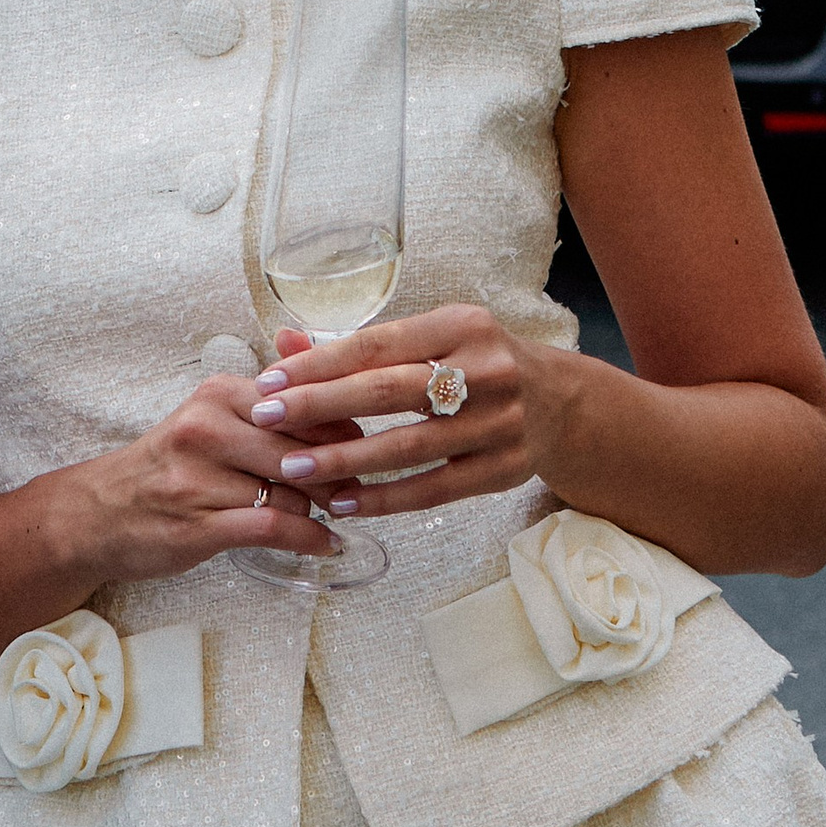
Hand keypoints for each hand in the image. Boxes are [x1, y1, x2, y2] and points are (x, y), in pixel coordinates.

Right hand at [55, 378, 343, 582]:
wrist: (98, 515)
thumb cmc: (165, 467)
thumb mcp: (210, 417)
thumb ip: (268, 397)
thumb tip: (320, 356)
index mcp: (216, 395)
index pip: (303, 405)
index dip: (340, 430)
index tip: (357, 448)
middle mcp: (206, 429)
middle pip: (304, 448)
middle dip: (336, 474)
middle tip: (350, 489)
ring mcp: (199, 479)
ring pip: (293, 492)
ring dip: (317, 511)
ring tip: (325, 516)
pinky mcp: (198, 525)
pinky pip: (274, 529)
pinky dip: (309, 539)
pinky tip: (323, 544)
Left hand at [245, 304, 566, 517]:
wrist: (560, 403)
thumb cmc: (475, 365)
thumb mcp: (430, 340)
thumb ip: (358, 345)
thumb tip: (284, 341)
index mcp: (460, 325)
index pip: (375, 345)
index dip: (317, 365)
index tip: (267, 381)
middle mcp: (485, 369)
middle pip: (386, 391)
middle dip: (318, 406)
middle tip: (265, 419)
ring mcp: (500, 423)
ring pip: (407, 446)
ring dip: (343, 459)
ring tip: (292, 467)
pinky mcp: (505, 469)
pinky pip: (434, 489)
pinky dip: (385, 498)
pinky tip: (344, 501)